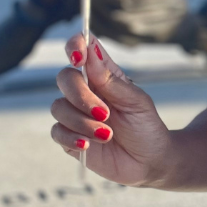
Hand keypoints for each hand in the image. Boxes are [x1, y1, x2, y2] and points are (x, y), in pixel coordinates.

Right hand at [50, 35, 172, 186]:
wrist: (149, 161)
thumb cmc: (146, 126)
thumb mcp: (136, 102)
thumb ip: (112, 81)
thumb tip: (91, 53)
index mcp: (103, 76)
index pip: (82, 50)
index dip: (75, 45)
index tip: (78, 56)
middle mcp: (85, 91)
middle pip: (65, 78)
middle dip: (81, 95)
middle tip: (105, 113)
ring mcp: (75, 114)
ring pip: (59, 107)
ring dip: (82, 122)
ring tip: (107, 134)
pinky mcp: (69, 137)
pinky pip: (56, 131)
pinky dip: (72, 137)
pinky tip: (88, 145)